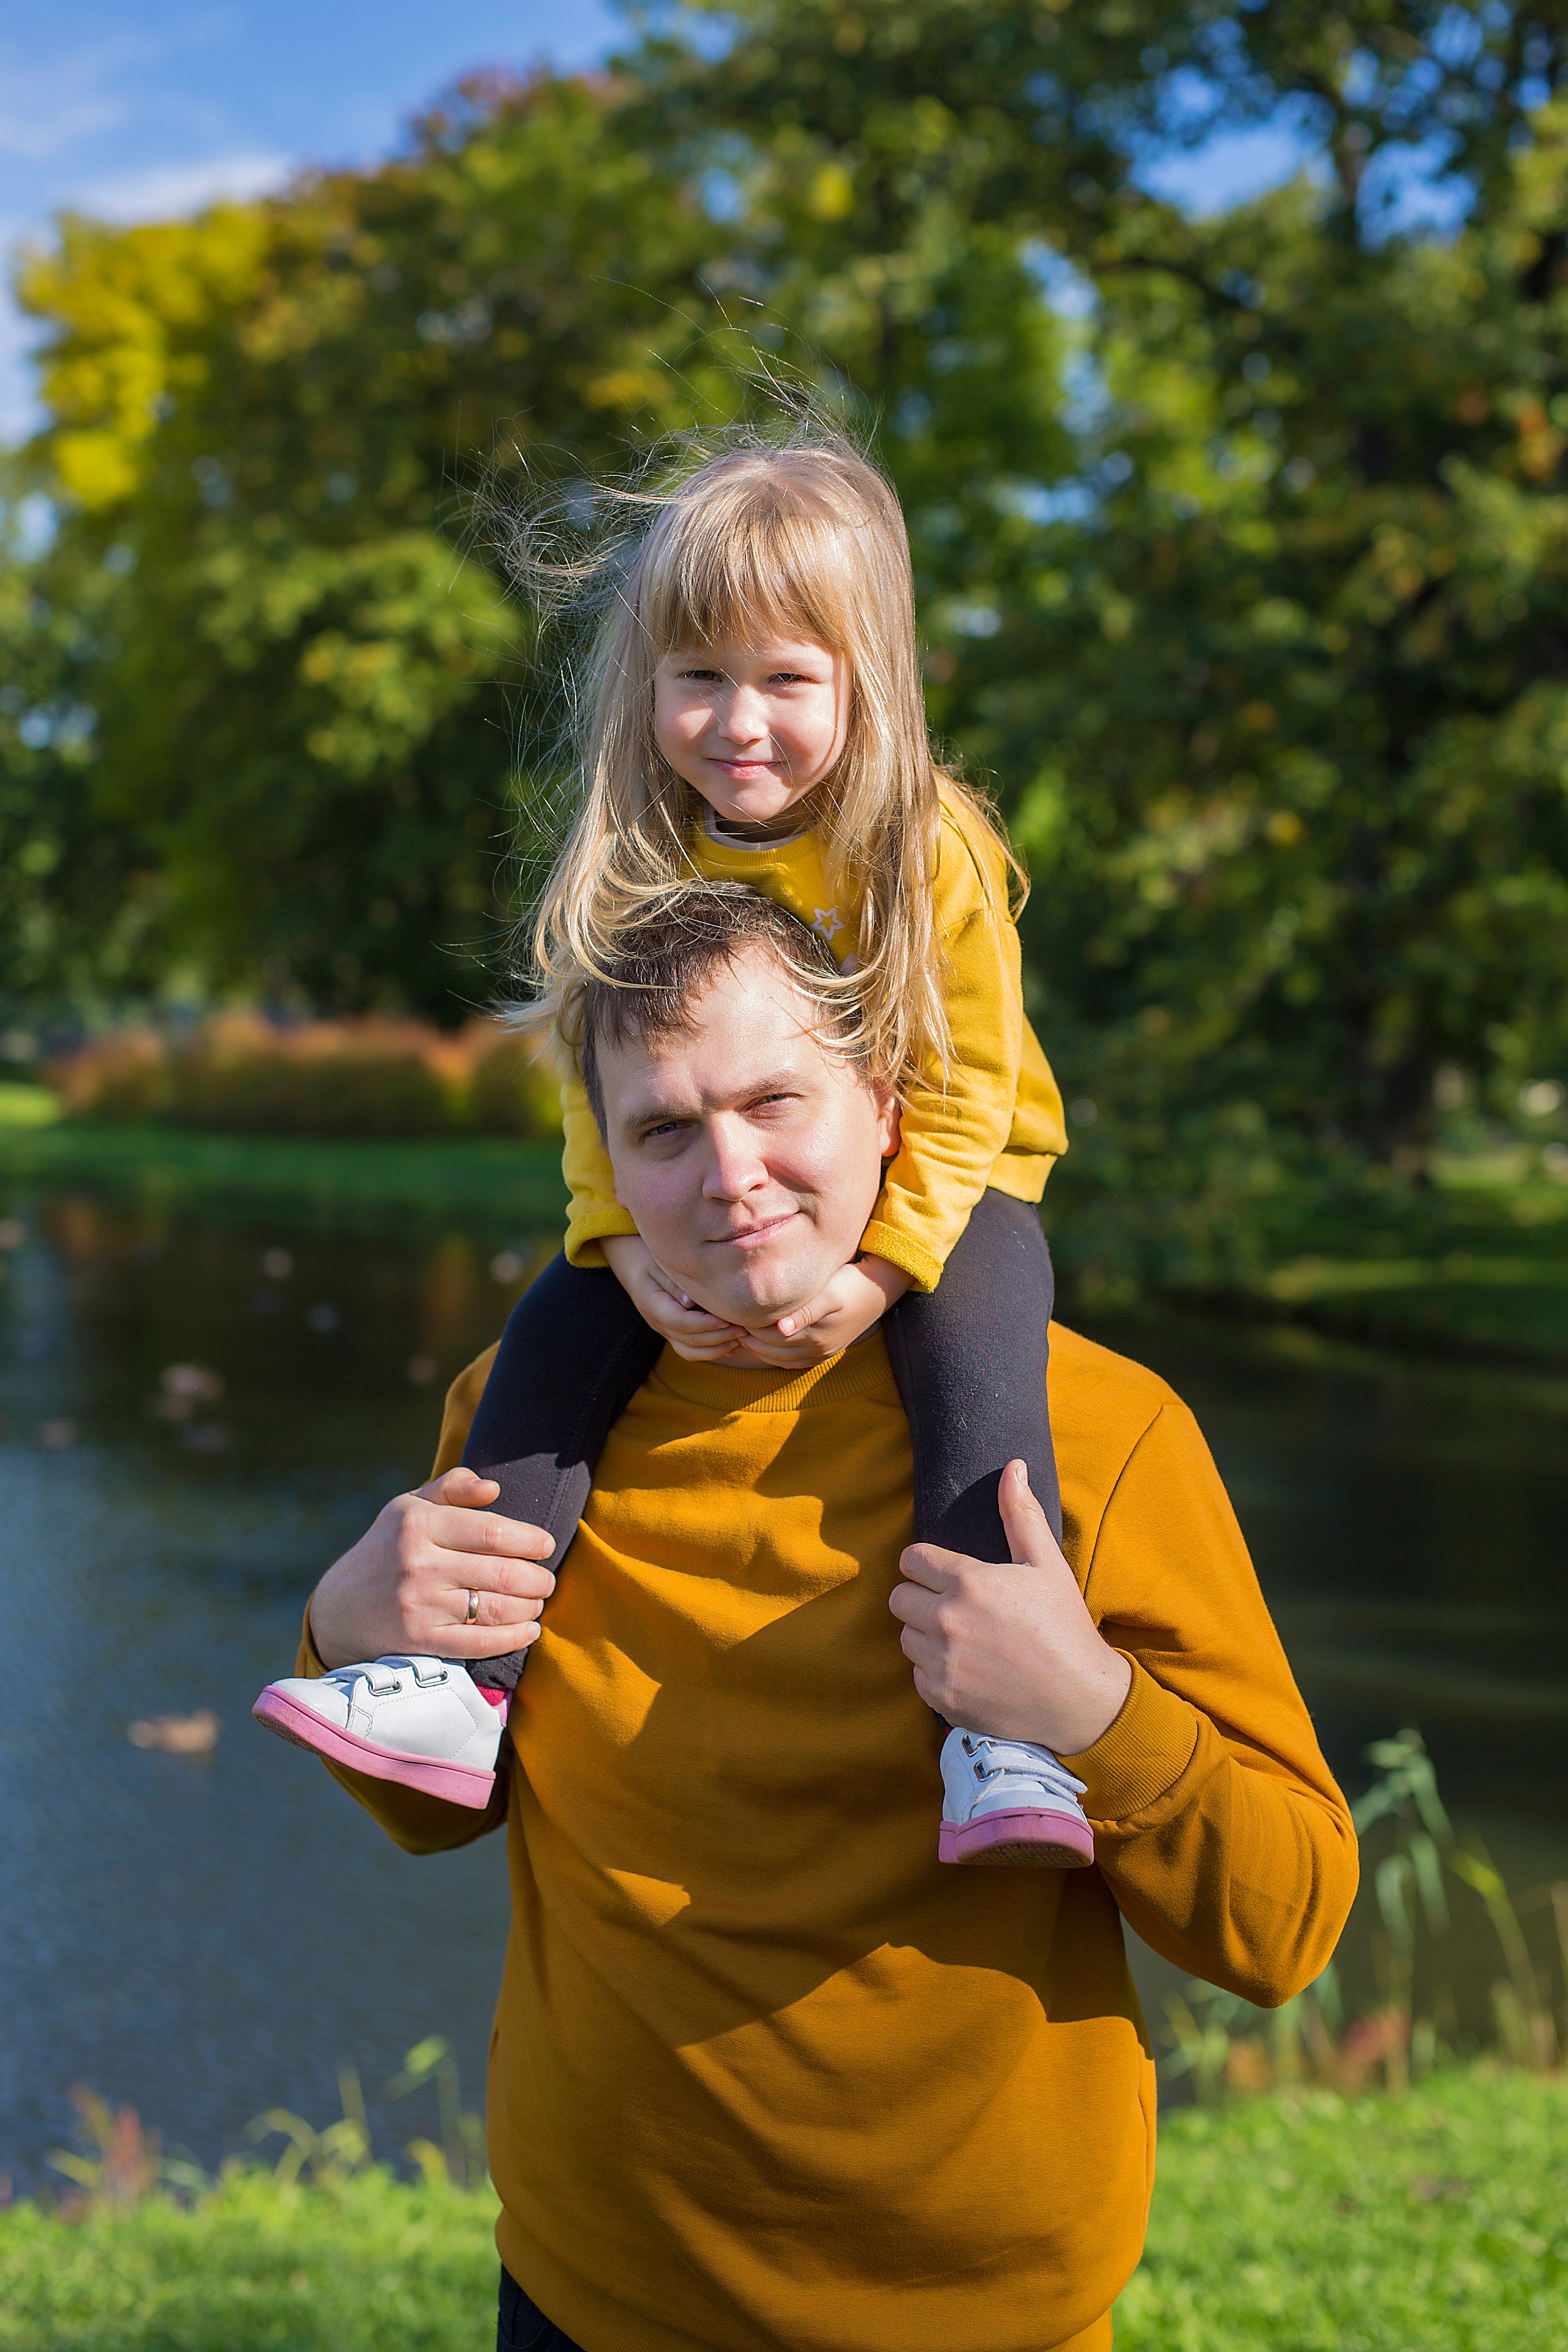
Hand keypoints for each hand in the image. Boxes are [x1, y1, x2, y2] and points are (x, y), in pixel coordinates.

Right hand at [308, 1467, 557, 1669]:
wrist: (338, 1610)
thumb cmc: (386, 1550)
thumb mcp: (408, 1507)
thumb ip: (452, 1488)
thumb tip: (494, 1488)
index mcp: (417, 1522)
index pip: (492, 1530)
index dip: (530, 1539)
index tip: (546, 1546)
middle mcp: (418, 1562)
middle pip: (502, 1572)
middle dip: (537, 1578)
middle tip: (547, 1581)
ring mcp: (418, 1604)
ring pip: (496, 1607)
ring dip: (530, 1607)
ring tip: (537, 1602)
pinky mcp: (419, 1641)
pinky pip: (480, 1642)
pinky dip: (514, 1638)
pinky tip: (529, 1631)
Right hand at [601, 1233, 749, 1361]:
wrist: (631, 1261)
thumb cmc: (647, 1255)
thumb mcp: (657, 1262)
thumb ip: (673, 1282)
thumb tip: (690, 1303)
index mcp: (651, 1304)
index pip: (681, 1322)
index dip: (706, 1325)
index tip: (728, 1320)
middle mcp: (656, 1322)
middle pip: (688, 1341)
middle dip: (717, 1338)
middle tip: (742, 1329)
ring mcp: (663, 1329)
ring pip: (689, 1352)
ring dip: (715, 1349)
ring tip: (739, 1338)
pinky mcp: (672, 1330)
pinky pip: (690, 1349)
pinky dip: (711, 1350)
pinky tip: (731, 1343)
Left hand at [725, 1255, 911, 1370]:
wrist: (878, 1289)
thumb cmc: (850, 1283)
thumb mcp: (829, 1294)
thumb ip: (804, 1312)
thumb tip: (780, 1329)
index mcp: (813, 1337)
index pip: (768, 1338)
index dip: (747, 1327)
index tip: (731, 1312)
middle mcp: (815, 1351)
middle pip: (769, 1349)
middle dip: (748, 1337)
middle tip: (728, 1321)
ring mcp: (820, 1354)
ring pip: (777, 1358)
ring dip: (757, 1347)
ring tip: (739, 1329)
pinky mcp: (823, 1352)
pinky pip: (790, 1360)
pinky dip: (772, 1353)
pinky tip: (762, 1340)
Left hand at [888, 1459, 1131, 1754]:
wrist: (1081, 1699)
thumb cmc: (1065, 1627)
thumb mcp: (1047, 1565)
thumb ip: (1021, 1515)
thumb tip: (1012, 1468)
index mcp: (970, 1583)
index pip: (911, 1560)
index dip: (926, 1564)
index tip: (944, 1574)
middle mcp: (948, 1622)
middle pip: (899, 1598)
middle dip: (921, 1597)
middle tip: (954, 1605)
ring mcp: (942, 1663)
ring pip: (905, 1637)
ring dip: (925, 1635)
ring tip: (963, 1637)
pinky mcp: (942, 1698)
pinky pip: (916, 1674)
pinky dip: (935, 1671)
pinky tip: (967, 1668)